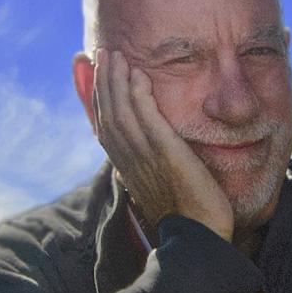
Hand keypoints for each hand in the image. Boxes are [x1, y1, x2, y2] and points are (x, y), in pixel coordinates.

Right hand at [93, 49, 233, 241]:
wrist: (201, 239)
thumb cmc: (191, 218)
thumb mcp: (167, 189)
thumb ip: (157, 169)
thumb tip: (153, 155)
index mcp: (129, 170)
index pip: (104, 128)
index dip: (95, 99)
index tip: (90, 74)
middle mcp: (131, 163)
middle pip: (108, 115)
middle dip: (102, 82)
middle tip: (100, 53)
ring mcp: (146, 159)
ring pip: (122, 112)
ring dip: (116, 81)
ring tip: (114, 55)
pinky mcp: (166, 155)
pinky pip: (147, 119)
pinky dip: (139, 95)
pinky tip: (139, 75)